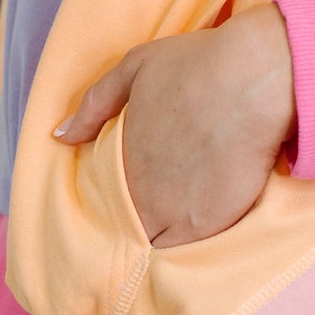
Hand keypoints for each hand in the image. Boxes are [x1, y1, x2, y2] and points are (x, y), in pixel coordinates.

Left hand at [54, 4, 296, 247]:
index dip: (111, 199)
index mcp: (122, 158)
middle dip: (131, 220)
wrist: (255, 78)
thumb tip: (60, 136)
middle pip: (127, 223)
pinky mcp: (212, 222)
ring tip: (163, 228)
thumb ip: (94, 105)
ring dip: (155, 235)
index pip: (104, 196)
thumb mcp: (134, 69)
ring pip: (153, 241)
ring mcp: (177, 212)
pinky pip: (185, 249)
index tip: (119, 197)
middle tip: (145, 212)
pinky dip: (183, 244)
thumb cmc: (195, 65)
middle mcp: (143, 191)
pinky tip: (190, 230)